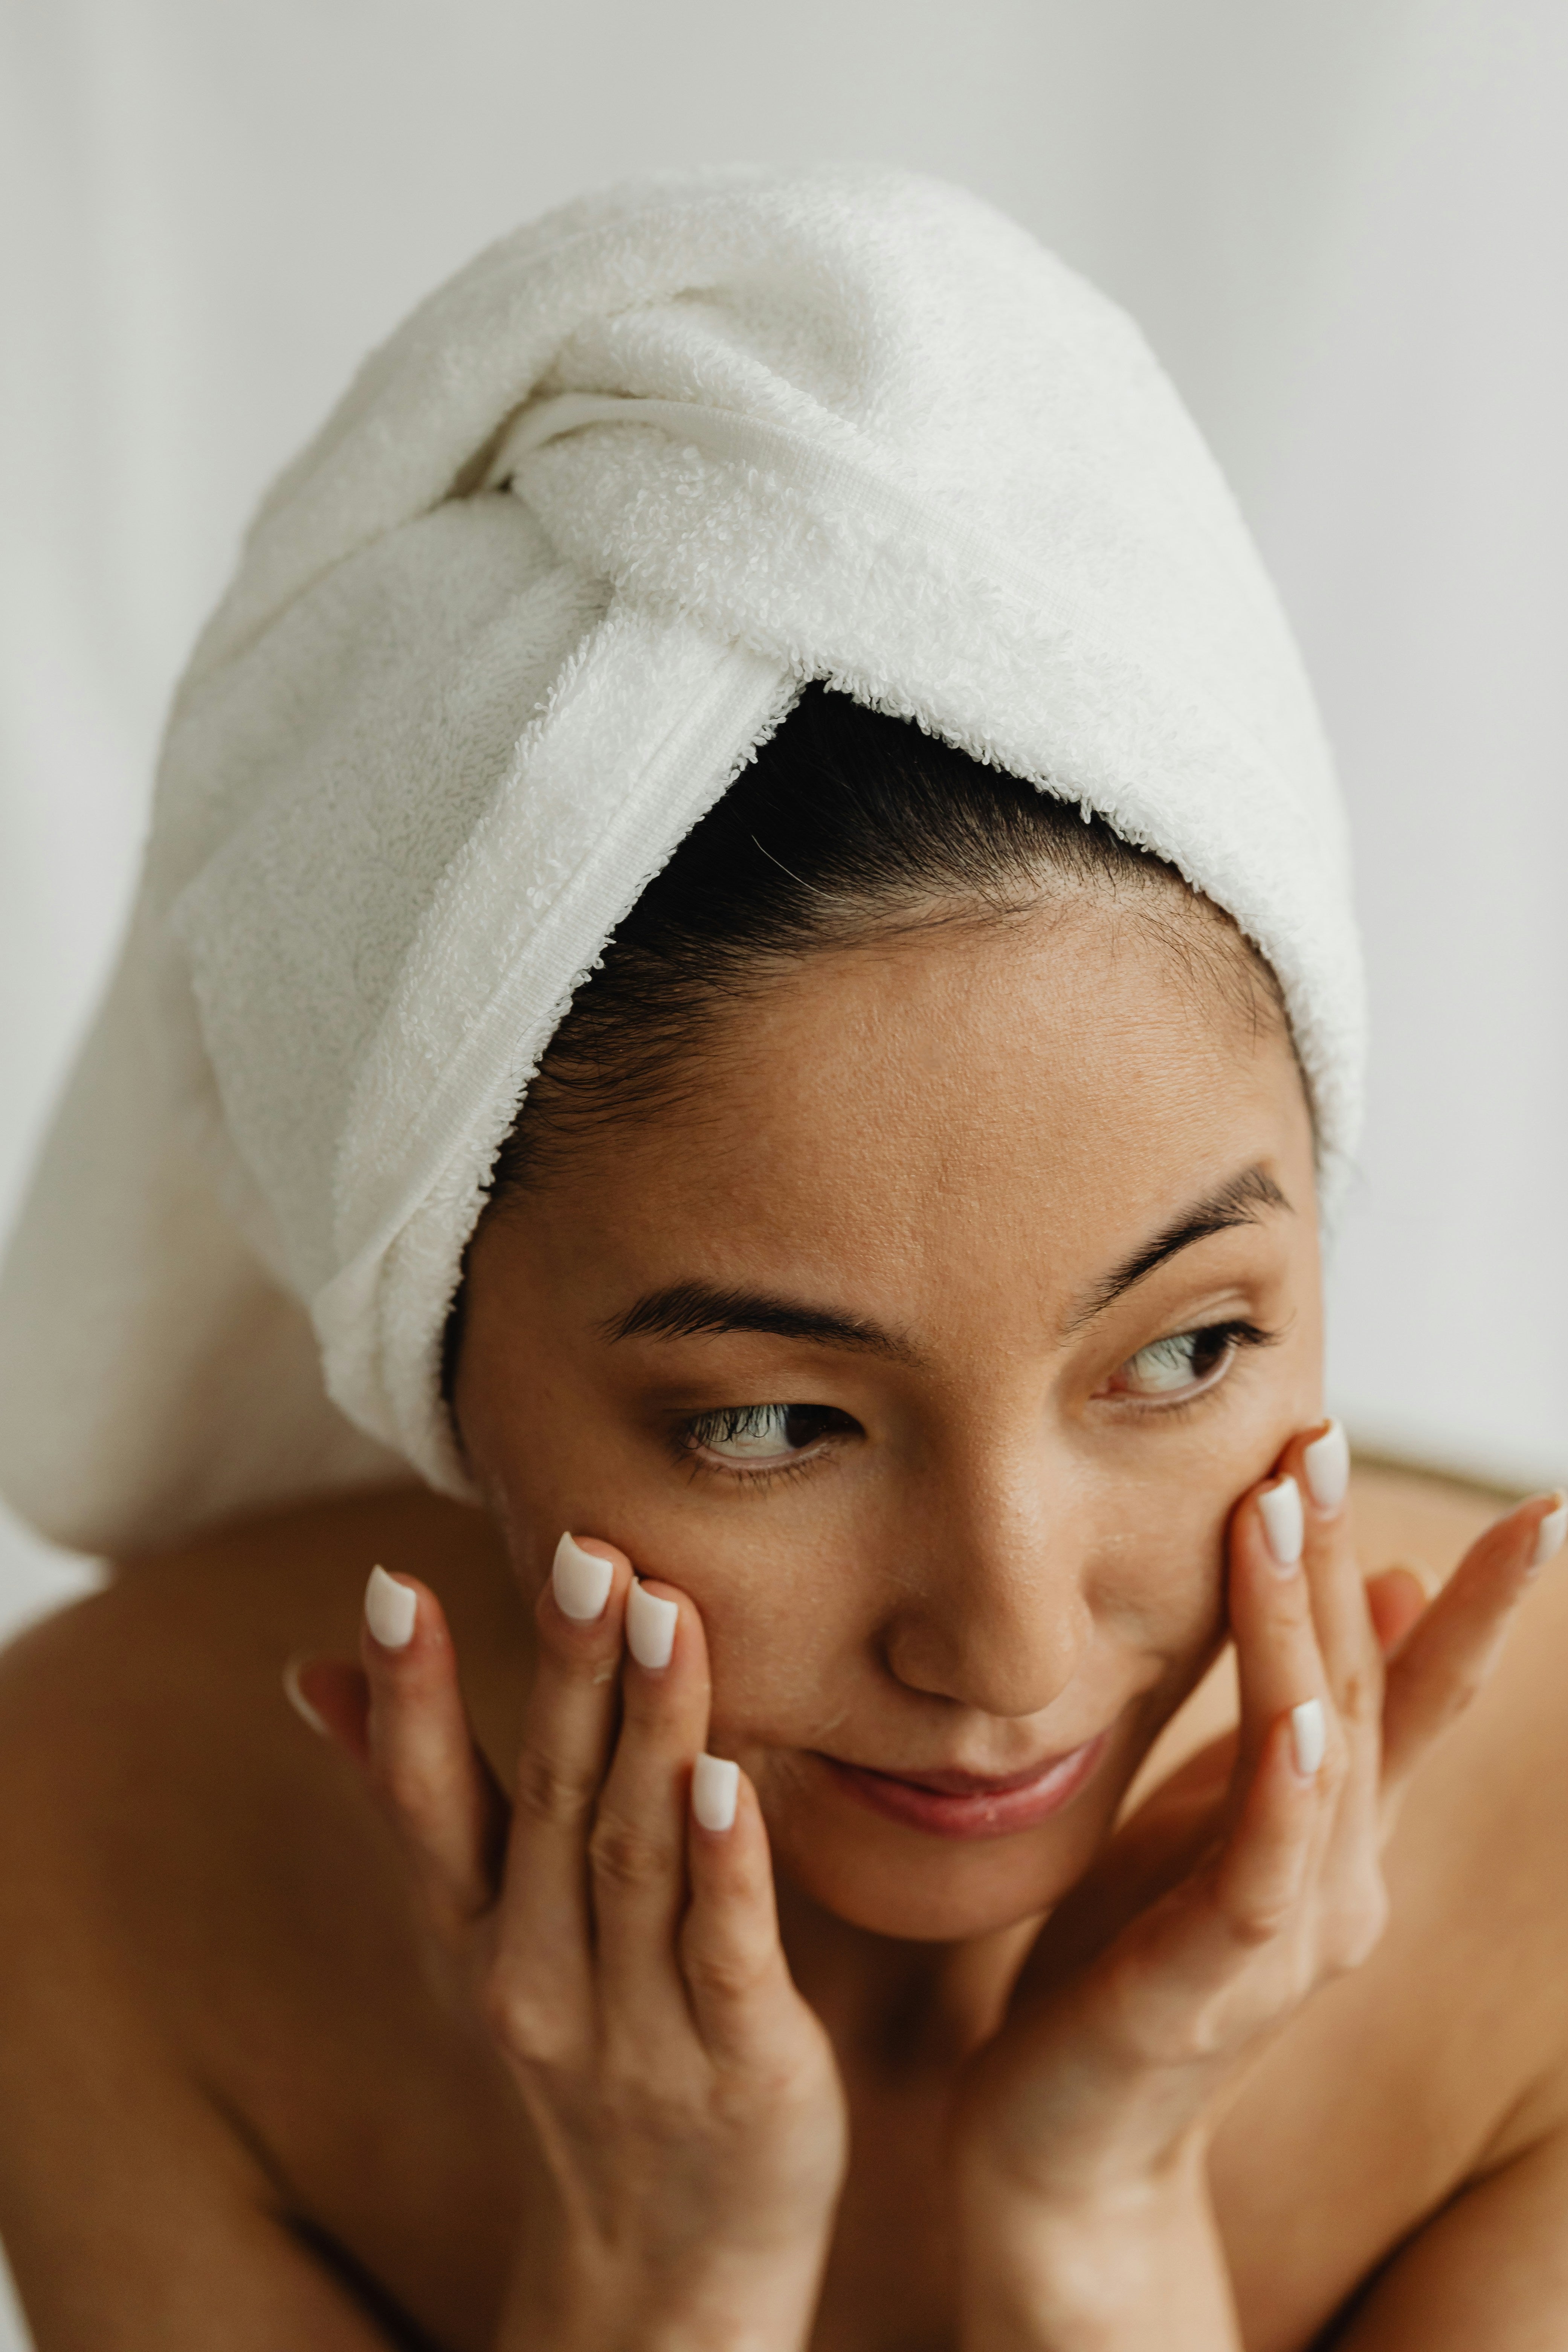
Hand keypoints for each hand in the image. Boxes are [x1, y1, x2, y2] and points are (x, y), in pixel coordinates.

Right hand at [296, 1541, 845, 2351]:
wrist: (666, 2270)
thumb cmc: (584, 2051)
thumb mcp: (481, 1934)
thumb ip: (414, 1796)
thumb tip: (311, 1672)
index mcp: (483, 1935)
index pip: (430, 1803)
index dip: (408, 1696)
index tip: (390, 1585)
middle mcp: (540, 1977)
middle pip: (549, 1804)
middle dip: (563, 1672)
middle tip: (583, 1551)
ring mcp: (640, 2030)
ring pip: (635, 1857)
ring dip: (650, 1728)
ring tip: (666, 1611)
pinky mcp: (743, 2070)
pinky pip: (727, 1954)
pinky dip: (725, 1865)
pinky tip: (729, 1778)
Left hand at [952, 1428, 1565, 2341]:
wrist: (1063, 2140)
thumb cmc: (1127, 1960)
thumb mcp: (1215, 1815)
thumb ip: (1297, 1721)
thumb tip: (1386, 1580)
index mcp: (1336, 1838)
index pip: (1413, 1693)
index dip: (1477, 1602)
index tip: (1536, 1506)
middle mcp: (1338, 1882)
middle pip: (1359, 1693)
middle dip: (1346, 1556)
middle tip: (1324, 1433)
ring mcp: (1283, 1939)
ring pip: (1313, 1755)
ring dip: (1304, 1628)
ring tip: (1285, 1510)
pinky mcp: (1206, 1983)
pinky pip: (1259, 1873)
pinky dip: (1288, 1793)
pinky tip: (1305, 1726)